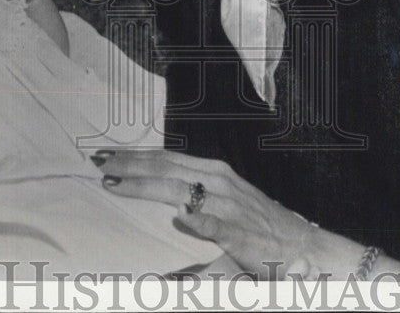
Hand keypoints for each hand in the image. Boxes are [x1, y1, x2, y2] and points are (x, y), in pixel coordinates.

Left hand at [95, 150, 358, 277]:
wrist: (301, 245)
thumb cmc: (258, 223)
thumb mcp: (225, 199)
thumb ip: (194, 194)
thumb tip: (161, 194)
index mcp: (214, 172)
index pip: (167, 159)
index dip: (135, 156)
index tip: (106, 155)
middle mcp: (220, 183)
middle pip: (166, 169)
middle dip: (129, 165)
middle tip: (98, 162)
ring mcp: (230, 207)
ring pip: (182, 191)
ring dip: (146, 187)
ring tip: (117, 184)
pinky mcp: (241, 234)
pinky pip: (216, 226)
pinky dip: (198, 221)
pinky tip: (179, 219)